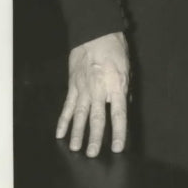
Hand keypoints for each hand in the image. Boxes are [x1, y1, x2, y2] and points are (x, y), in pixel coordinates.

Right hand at [56, 31, 128, 156]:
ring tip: (75, 148)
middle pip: (97, 118)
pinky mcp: (72, 85)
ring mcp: (83, 88)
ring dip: (77, 133)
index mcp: (116, 85)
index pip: (119, 114)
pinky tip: (60, 133)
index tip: (117, 147)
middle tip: (93, 154)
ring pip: (79, 115)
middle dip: (95, 138)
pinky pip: (67, 106)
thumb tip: (125, 105)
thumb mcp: (127, 68)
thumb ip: (125, 89)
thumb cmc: (115, 48)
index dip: (119, 132)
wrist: (95, 32)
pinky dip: (63, 120)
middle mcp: (99, 90)